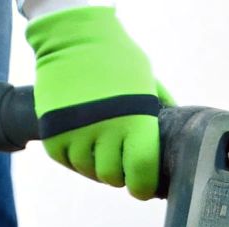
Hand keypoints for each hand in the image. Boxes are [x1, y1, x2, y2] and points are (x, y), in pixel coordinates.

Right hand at [26, 6, 173, 198]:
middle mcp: (105, 131)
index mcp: (135, 121)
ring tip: (101, 146)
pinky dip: (75, 156)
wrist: (72, 38)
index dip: (143, 186)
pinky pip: (66, 161)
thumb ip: (160, 113)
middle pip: (112, 177)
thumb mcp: (149, 83)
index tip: (143, 187)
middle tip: (121, 161)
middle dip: (119, 174)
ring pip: (88, 170)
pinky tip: (82, 141)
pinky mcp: (52, 133)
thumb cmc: (116, 59)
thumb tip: (176, 140)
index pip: (141, 173)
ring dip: (96, 164)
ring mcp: (76, 133)